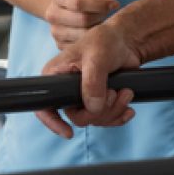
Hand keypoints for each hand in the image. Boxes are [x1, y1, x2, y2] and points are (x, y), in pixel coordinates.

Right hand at [36, 19, 141, 138]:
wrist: (124, 42)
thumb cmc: (105, 41)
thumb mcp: (97, 57)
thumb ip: (93, 82)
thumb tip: (93, 108)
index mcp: (56, 76)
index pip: (45, 106)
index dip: (52, 122)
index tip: (69, 133)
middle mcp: (66, 90)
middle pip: (78, 118)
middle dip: (100, 111)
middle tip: (115, 94)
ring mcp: (83, 97)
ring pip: (94, 120)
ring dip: (114, 110)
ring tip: (126, 92)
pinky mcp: (99, 101)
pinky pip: (106, 120)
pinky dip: (119, 115)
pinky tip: (128, 107)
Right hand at [45, 0, 118, 48]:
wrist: (62, 6)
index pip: (78, 3)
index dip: (99, 4)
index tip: (115, 3)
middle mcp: (52, 15)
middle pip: (83, 20)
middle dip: (100, 16)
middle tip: (108, 13)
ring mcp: (55, 32)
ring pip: (83, 35)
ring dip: (97, 29)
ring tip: (101, 21)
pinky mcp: (60, 45)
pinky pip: (81, 46)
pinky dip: (92, 40)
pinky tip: (96, 31)